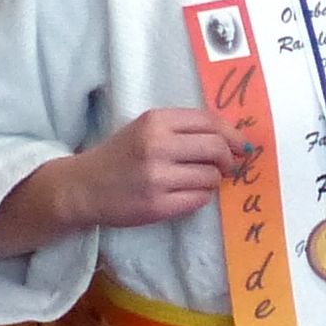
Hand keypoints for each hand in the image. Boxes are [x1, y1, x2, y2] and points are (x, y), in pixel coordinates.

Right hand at [72, 107, 251, 226]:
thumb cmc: (119, 156)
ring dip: (213, 180)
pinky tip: (188, 193)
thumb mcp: (145, 129)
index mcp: (155, 121)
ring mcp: (157, 177)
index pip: (210, 121)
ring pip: (211, 176)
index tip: (242, 145)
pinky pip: (199, 199)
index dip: (233, 134)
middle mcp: (156, 146)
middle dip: (229, 158)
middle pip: (216, 148)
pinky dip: (201, 196)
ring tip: (199, 180)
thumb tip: (232, 139)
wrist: (82, 188)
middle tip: (228, 166)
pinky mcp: (157, 205)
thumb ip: (183, 129)